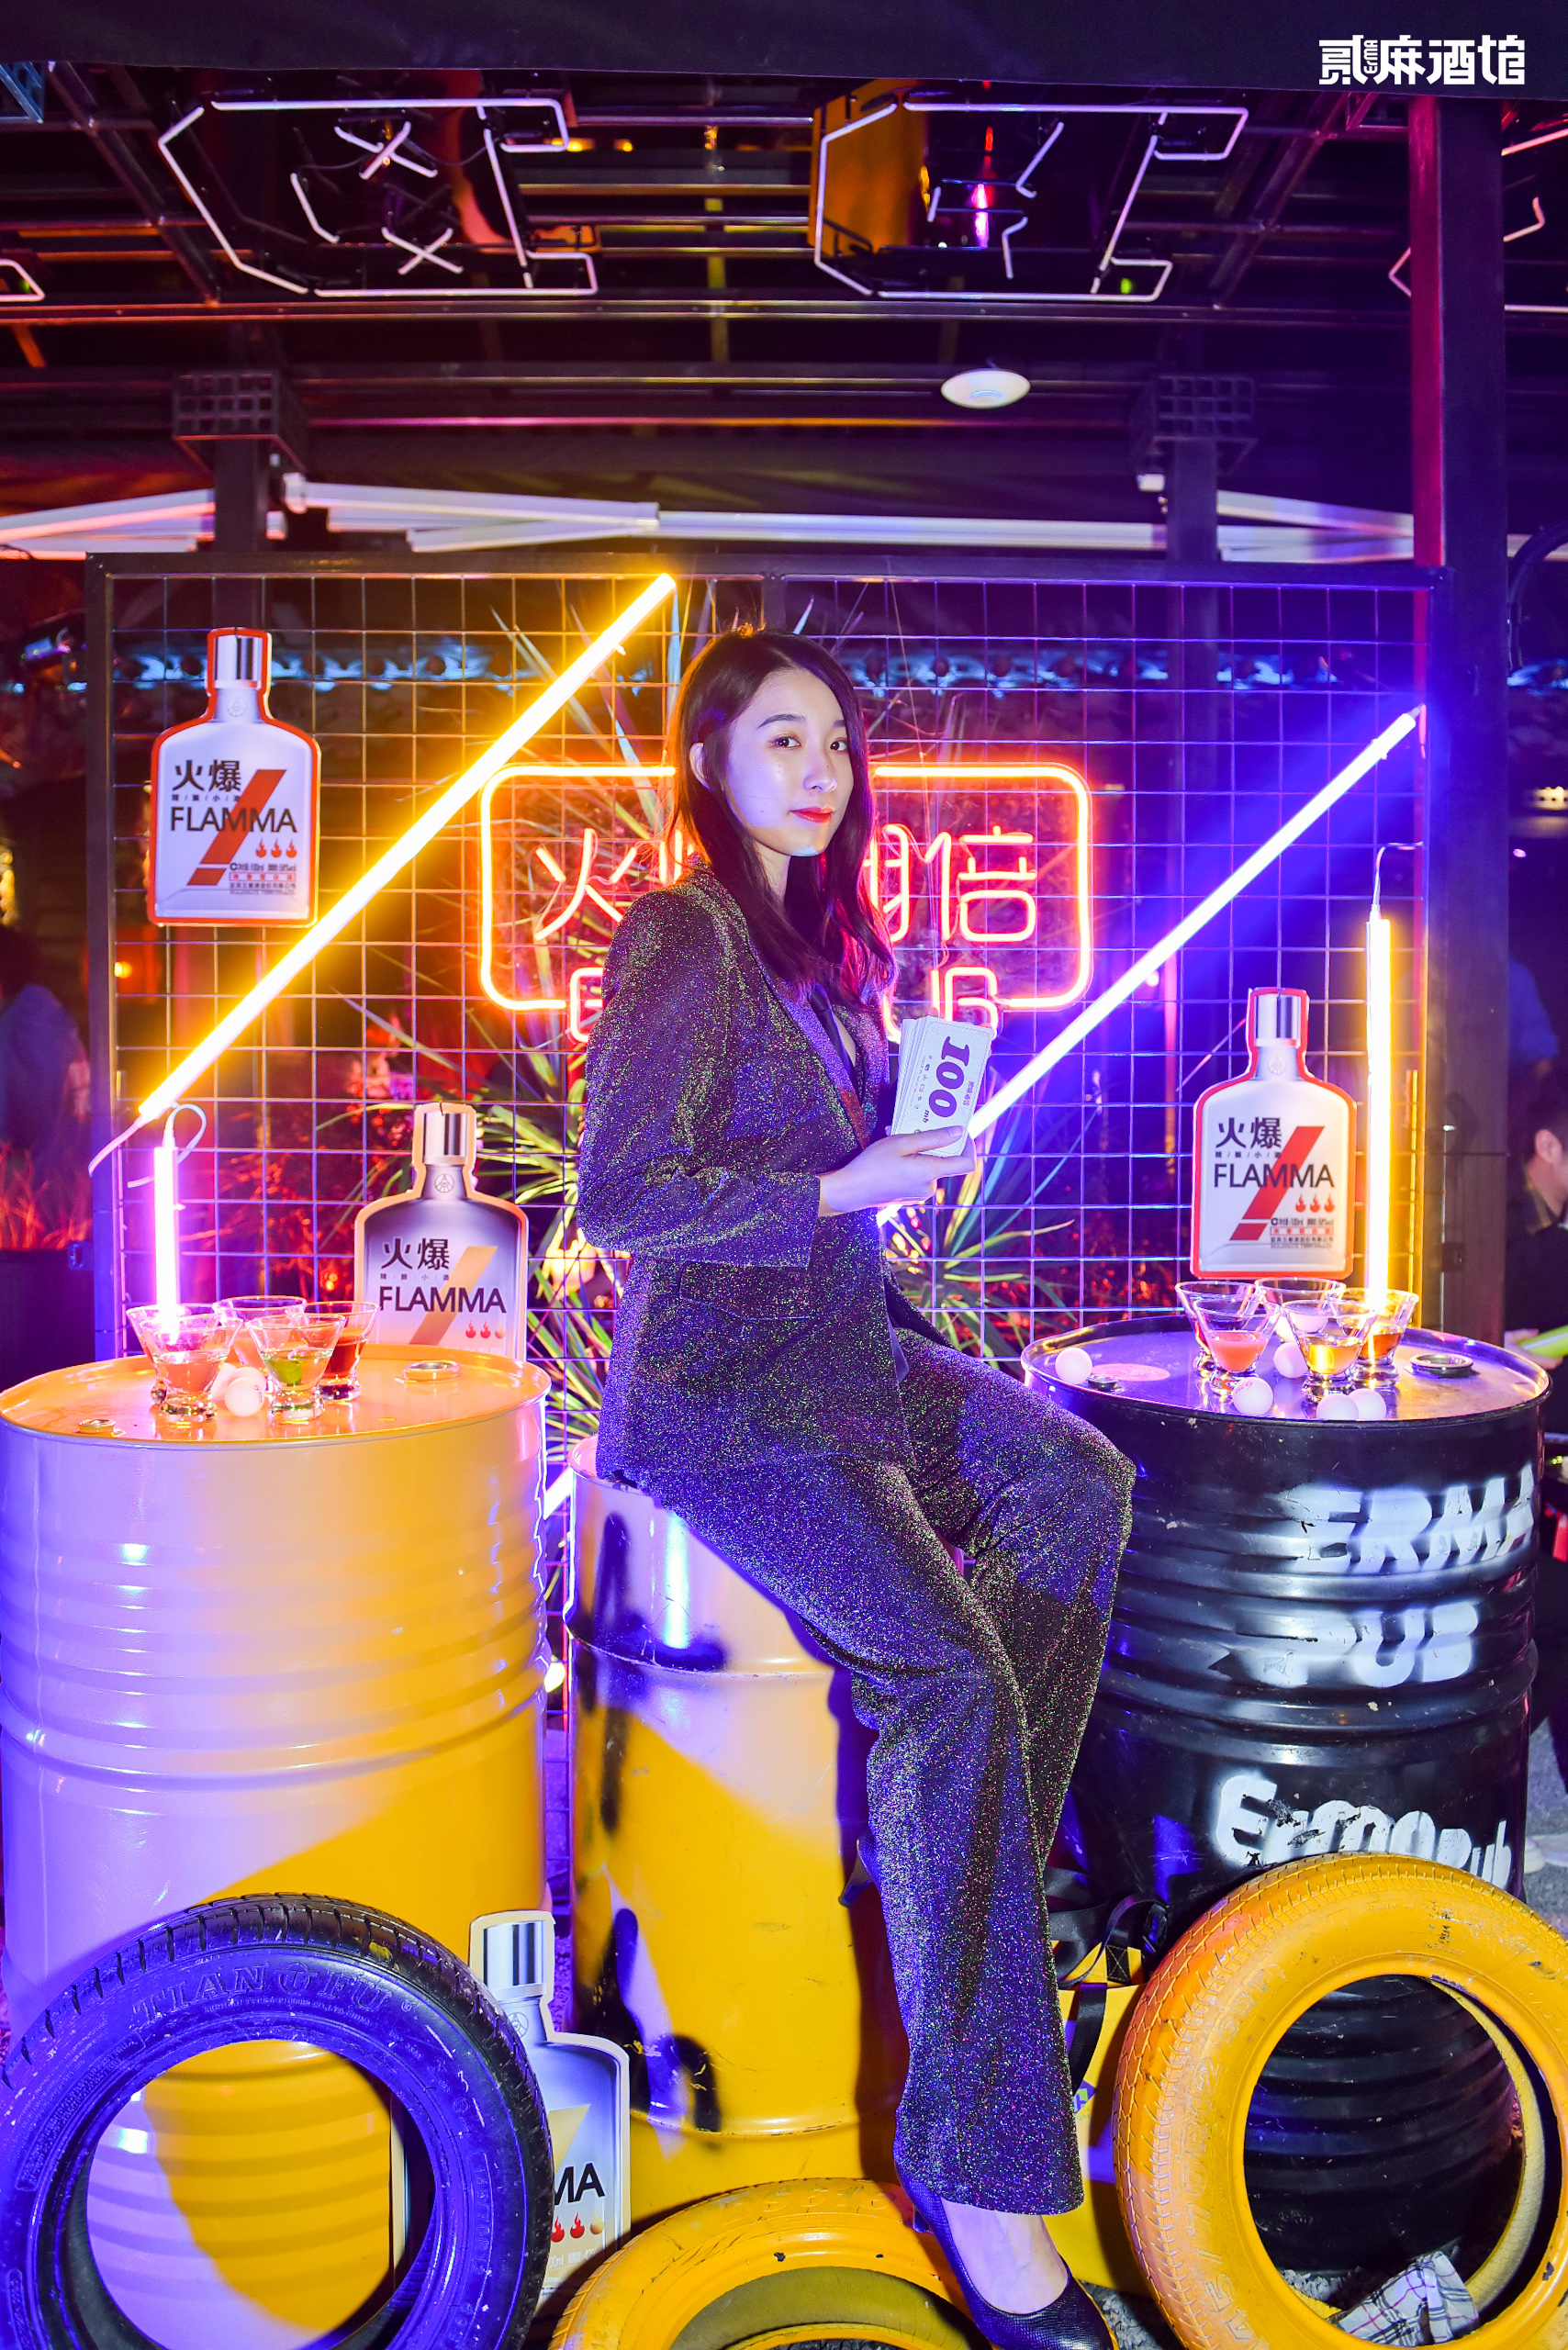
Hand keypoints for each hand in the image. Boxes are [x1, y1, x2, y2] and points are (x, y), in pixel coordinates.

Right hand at [818, 1129, 977, 1217]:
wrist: (850, 1191)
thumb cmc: (873, 1164)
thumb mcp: (902, 1143)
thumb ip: (933, 1138)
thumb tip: (958, 1132)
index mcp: (930, 1172)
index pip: (967, 1164)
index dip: (969, 1147)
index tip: (960, 1132)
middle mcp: (929, 1187)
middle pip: (945, 1162)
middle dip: (934, 1144)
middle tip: (917, 1127)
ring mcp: (920, 1194)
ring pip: (929, 1167)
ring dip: (919, 1152)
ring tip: (897, 1139)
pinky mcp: (910, 1197)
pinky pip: (918, 1176)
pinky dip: (912, 1164)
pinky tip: (893, 1156)